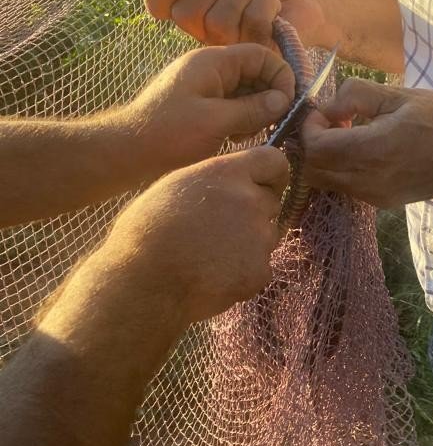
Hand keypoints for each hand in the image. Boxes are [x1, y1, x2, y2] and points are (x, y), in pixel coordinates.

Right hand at [100, 147, 288, 322]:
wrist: (144, 284)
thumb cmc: (146, 233)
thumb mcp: (174, 187)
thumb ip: (213, 180)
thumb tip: (229, 182)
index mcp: (227, 174)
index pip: (274, 161)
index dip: (271, 175)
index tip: (263, 185)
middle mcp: (250, 201)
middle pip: (271, 202)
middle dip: (255, 213)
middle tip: (222, 229)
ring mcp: (259, 238)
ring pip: (267, 236)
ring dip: (250, 243)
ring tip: (212, 256)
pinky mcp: (260, 271)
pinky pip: (261, 267)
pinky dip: (245, 273)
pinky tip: (215, 276)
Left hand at [109, 43, 294, 179]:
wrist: (129, 151)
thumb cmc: (169, 134)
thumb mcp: (216, 122)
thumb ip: (253, 109)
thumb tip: (284, 101)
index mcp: (212, 61)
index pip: (260, 54)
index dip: (280, 75)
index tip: (288, 104)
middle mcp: (209, 68)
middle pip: (255, 72)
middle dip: (269, 96)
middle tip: (274, 124)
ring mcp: (205, 86)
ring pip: (246, 91)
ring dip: (255, 112)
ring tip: (247, 134)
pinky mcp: (201, 105)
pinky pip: (233, 105)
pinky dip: (241, 120)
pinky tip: (235, 137)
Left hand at [300, 79, 432, 206]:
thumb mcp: (399, 95)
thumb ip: (357, 95)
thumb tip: (328, 107)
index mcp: (372, 150)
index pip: (315, 148)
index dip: (309, 127)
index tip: (325, 111)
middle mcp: (368, 180)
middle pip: (312, 171)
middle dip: (312, 144)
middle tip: (333, 123)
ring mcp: (374, 196)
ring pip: (325, 182)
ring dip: (325, 159)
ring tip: (349, 135)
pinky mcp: (381, 202)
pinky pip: (345, 188)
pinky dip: (341, 170)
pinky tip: (364, 152)